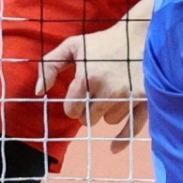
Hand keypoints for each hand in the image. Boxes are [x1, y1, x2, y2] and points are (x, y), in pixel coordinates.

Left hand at [36, 18, 148, 153]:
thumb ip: (49, 66)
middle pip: (89, 119)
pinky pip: (132, 128)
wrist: (141, 33)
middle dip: (89, 110)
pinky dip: (122, 139)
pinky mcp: (144, 100)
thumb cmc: (103, 41)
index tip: (78, 97)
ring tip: (113, 93)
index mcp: (87, 77)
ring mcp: (127, 97)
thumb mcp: (72, 46)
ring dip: (107, 112)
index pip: (71, 110)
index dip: (72, 105)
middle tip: (95, 96)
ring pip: (108, 121)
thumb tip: (38, 92)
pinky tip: (113, 148)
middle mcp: (107, 90)